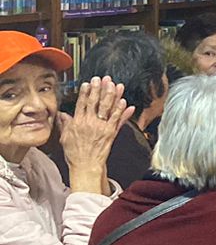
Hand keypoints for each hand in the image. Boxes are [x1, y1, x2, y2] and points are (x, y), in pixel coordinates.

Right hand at [59, 76, 133, 193]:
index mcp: (78, 123)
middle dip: (99, 89)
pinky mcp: (111, 133)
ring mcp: (101, 127)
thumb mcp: (65, 138)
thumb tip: (62, 115)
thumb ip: (65, 124)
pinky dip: (121, 110)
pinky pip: (117, 119)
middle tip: (103, 78)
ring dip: (112, 95)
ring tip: (115, 85)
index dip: (86, 92)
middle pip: (95, 102)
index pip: (82, 103)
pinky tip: (124, 102)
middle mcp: (90, 123)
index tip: (89, 83)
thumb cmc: (75, 154)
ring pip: (107, 108)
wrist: (85, 166)